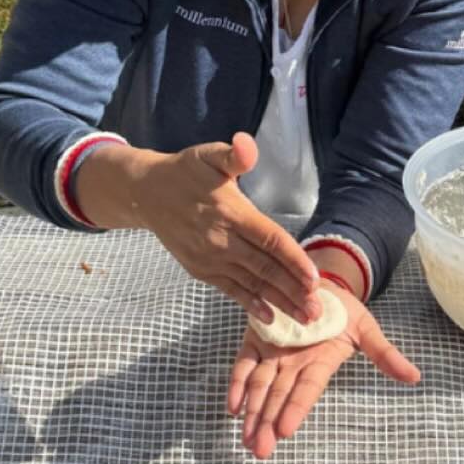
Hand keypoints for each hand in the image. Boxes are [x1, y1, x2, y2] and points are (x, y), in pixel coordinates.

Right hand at [78, 134, 319, 323]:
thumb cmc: (185, 172)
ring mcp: (210, 259)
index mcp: (231, 212)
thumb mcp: (208, 155)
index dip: (293, 260)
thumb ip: (232, 154)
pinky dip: (251, 304)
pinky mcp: (201, 270)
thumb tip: (246, 145)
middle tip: (318, 310)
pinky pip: (231, 290)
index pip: (269, 239)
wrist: (146, 194)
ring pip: (251, 284)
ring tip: (304, 318)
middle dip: (294, 290)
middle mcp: (221, 240)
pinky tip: (270, 318)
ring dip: (279, 302)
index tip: (314, 279)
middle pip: (265, 268)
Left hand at [226, 286, 420, 459]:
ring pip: (260, 386)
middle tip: (259, 451)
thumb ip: (384, 354)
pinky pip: (244, 364)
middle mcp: (294, 364)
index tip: (285, 431)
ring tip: (245, 439)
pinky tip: (232, 407)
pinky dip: (237, 384)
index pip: (307, 390)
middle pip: (279, 397)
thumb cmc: (345, 311)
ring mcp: (273, 353)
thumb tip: (415, 377)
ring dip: (252, 413)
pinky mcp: (256, 340)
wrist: (318, 286)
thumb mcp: (367, 329)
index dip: (296, 409)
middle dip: (267, 424)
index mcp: (320, 363)